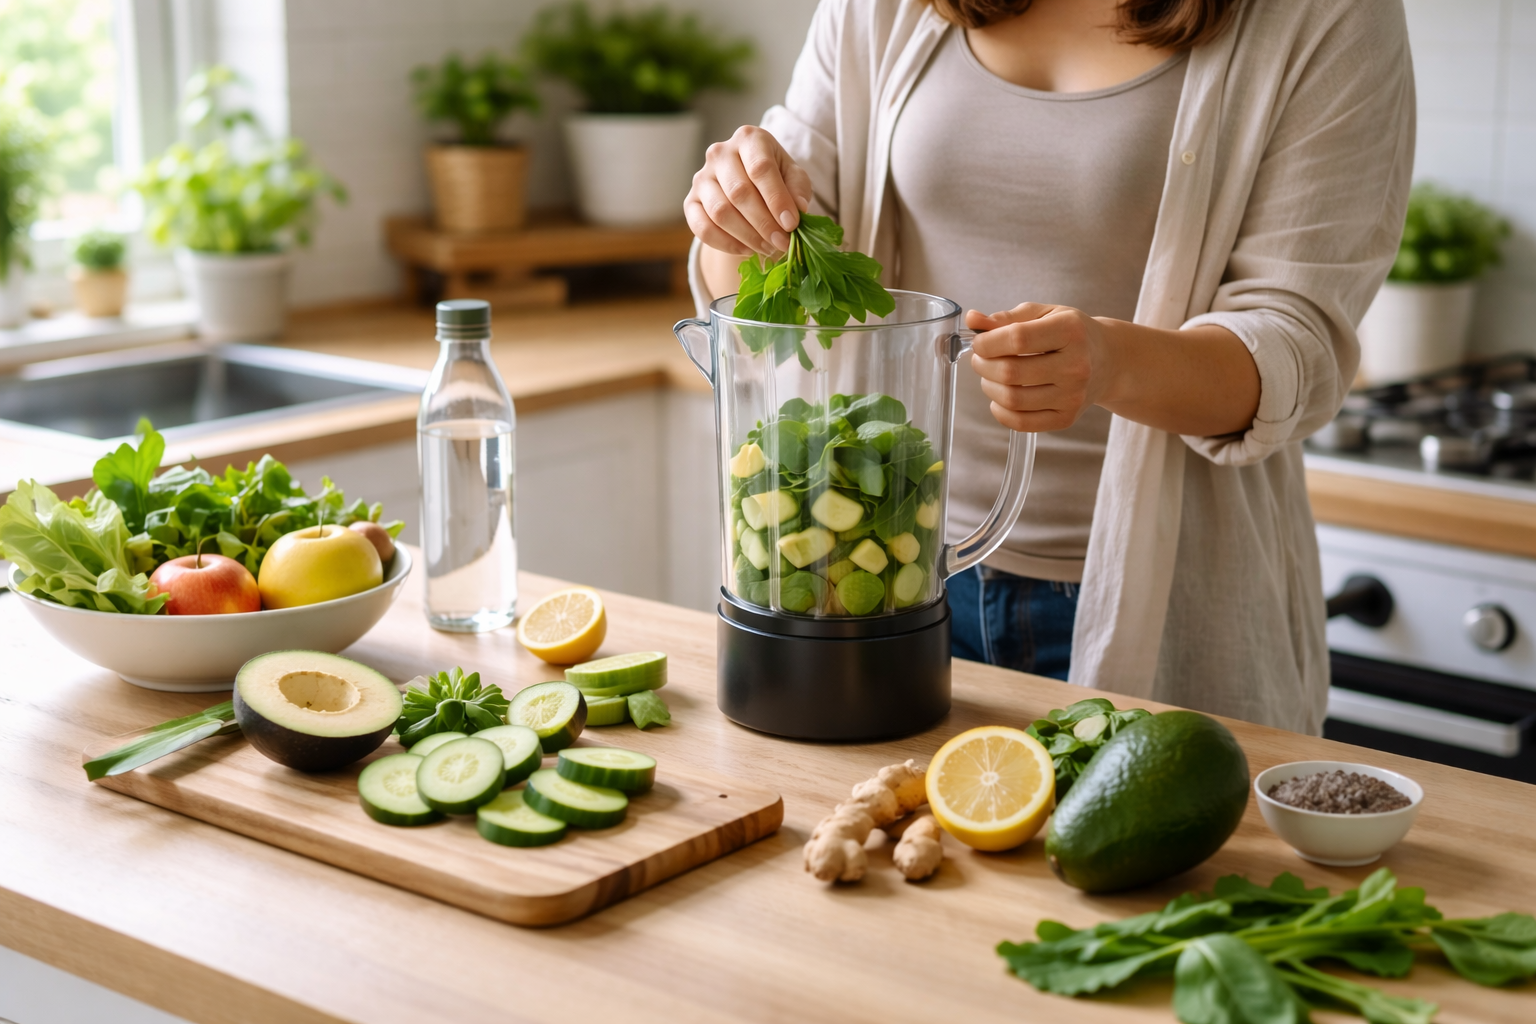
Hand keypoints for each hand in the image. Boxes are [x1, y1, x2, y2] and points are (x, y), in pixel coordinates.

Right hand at [685, 125, 812, 257]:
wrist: (749, 187)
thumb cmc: (775, 178)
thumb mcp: (793, 177)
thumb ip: (798, 189)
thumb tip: (798, 209)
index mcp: (749, 138)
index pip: (760, 168)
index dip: (777, 199)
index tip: (791, 225)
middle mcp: (720, 153)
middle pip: (739, 192)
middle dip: (763, 223)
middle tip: (782, 242)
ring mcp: (701, 177)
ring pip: (720, 212)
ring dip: (747, 236)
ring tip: (768, 247)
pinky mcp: (691, 201)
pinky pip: (702, 227)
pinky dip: (726, 244)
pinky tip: (746, 250)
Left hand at [968, 304, 1111, 432]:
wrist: (1109, 361)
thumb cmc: (1071, 334)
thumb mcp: (1044, 314)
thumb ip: (1007, 318)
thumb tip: (973, 320)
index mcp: (1070, 331)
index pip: (1016, 339)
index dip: (987, 342)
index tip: (979, 342)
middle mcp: (1076, 365)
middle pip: (1011, 372)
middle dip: (983, 365)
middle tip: (981, 359)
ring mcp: (1073, 396)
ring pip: (1012, 399)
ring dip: (989, 387)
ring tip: (991, 376)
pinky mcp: (1066, 418)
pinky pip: (1021, 423)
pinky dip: (1000, 412)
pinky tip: (1000, 398)